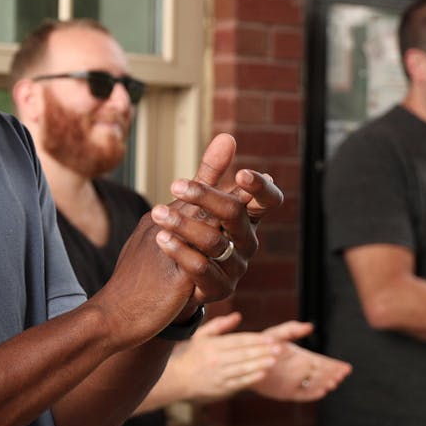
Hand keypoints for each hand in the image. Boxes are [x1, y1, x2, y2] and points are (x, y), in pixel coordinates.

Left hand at [149, 134, 283, 306]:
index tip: (241, 173)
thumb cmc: (190, 235)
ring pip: (214, 242)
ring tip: (157, 212)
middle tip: (174, 185)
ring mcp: (236, 267)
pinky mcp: (219, 289)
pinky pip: (202, 269)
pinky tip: (161, 239)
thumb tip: (227, 137)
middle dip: (206, 197)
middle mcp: (247, 242)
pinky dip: (180, 252)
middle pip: (236, 215)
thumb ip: (212, 173)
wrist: (170, 283)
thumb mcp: (199, 204)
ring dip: (183, 225)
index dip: (260, 187)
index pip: (268, 200)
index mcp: (246, 217)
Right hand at [167, 311, 283, 403]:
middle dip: (262, 351)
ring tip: (274, 360)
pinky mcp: (221, 388)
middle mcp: (215, 359)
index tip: (271, 338)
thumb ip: (220, 325)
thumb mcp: (201, 336)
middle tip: (279, 348)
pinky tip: (263, 374)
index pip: (238, 341)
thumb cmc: (191, 356)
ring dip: (260, 364)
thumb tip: (238, 316)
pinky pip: (239, 382)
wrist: (177, 380)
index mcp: (212, 345)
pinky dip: (252, 378)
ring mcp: (218, 374)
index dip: (255, 339)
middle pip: (243, 354)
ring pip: (243, 368)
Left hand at [250, 326, 351, 401]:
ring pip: (315, 385)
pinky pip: (303, 395)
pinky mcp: (287, 393)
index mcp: (303, 358)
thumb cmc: (261, 347)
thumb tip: (309, 326)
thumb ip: (291, 329)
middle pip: (323, 374)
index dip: (335, 366)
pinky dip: (312, 393)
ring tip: (333, 382)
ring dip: (325, 384)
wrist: (245, 362)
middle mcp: (302, 371)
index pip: (324, 363)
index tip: (345, 367)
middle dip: (333, 375)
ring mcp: (296, 383)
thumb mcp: (276, 334)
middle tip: (340, 375)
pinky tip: (321, 391)